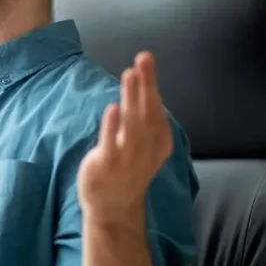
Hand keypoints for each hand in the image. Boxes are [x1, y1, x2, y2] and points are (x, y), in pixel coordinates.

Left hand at [77, 52, 172, 228]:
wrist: (114, 207)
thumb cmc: (127, 169)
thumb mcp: (144, 144)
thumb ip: (148, 120)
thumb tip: (151, 92)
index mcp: (158, 139)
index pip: (155, 106)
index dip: (150, 83)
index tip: (145, 58)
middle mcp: (147, 146)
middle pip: (146, 110)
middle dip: (145, 83)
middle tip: (143, 58)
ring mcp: (127, 156)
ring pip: (132, 122)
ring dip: (131, 97)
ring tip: (130, 74)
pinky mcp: (107, 164)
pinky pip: (111, 143)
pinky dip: (113, 125)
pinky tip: (113, 107)